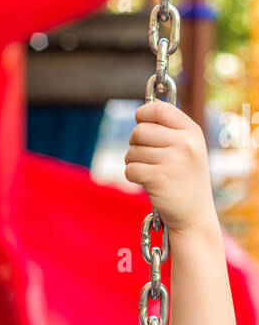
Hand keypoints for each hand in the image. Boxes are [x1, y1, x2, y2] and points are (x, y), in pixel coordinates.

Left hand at [123, 99, 216, 232]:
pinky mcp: (159, 178)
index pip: (160, 109)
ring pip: (132, 151)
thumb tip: (141, 112)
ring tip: (148, 171)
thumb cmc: (185, 179)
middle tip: (144, 157)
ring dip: (133, 161)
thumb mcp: (188, 149)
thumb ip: (169, 130)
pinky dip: (132, 176)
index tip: (140, 121)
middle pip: (140, 131)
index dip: (143, 114)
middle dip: (135, 144)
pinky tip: (145, 182)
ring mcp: (173, 161)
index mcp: (192, 132)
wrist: (194, 215)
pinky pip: (130, 169)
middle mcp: (185, 144)